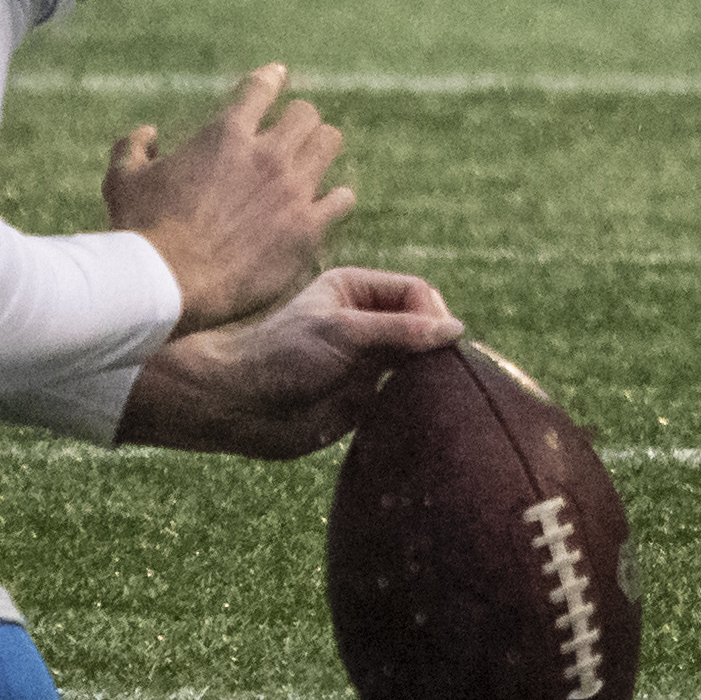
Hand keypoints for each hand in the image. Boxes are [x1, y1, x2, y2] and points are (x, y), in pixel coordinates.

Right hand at [104, 66, 351, 326]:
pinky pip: (341, 198)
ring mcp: (292, 190)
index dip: (271, 78)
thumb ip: (133, 148)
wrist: (170, 284)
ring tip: (311, 163)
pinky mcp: (307, 228)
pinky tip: (326, 204)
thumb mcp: (122, 180)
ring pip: (329, 144)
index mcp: (224, 134)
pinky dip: (335, 198)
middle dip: (297, 120)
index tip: (276, 76)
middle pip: (306, 113)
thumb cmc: (142, 231)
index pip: (261, 87)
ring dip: (319, 150)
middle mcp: (266, 154)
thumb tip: (148, 133)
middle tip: (290, 134)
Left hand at [116, 264, 467, 455]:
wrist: (244, 406)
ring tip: (437, 389)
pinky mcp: (367, 396)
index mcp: (356, 290)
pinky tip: (424, 409)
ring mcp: (368, 359)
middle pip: (423, 325)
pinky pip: (407, 393)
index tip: (439, 342)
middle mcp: (366, 321)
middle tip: (444, 368)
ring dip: (431, 373)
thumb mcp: (344, 332)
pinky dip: (420, 399)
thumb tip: (456, 330)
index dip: (433, 313)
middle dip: (436, 343)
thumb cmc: (283, 357)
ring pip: (419, 360)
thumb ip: (401, 330)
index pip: (417, 292)